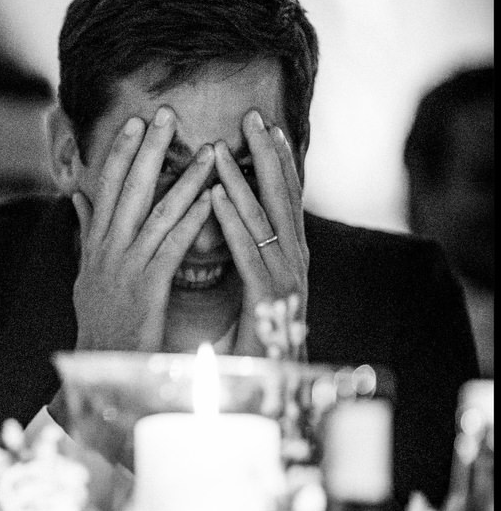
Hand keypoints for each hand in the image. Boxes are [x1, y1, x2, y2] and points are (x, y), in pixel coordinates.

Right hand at [71, 107, 215, 351]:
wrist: (100, 366)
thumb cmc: (100, 323)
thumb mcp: (86, 274)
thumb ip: (86, 233)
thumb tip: (77, 198)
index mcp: (96, 245)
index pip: (106, 188)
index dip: (120, 152)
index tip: (136, 123)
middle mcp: (108, 250)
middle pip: (128, 189)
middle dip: (148, 150)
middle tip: (167, 115)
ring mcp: (127, 268)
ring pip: (156, 212)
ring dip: (184, 178)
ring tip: (210, 150)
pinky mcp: (148, 288)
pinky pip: (173, 246)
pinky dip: (193, 219)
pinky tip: (213, 199)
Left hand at [209, 110, 308, 357]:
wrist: (265, 394)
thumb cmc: (255, 344)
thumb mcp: (252, 294)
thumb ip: (250, 261)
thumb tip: (238, 229)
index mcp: (289, 260)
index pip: (284, 202)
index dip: (276, 163)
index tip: (265, 127)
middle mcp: (294, 264)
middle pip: (282, 200)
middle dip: (269, 157)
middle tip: (255, 117)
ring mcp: (285, 282)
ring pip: (265, 220)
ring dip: (244, 180)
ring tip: (226, 146)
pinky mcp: (268, 302)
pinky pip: (248, 253)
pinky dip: (232, 222)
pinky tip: (216, 196)